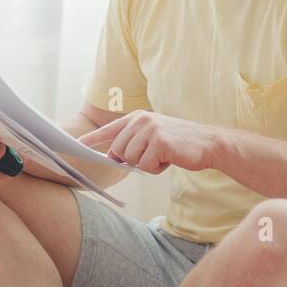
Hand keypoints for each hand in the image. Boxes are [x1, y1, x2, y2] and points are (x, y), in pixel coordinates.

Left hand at [77, 110, 213, 174]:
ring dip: (147, 164)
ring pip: (131, 160)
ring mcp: (150, 129)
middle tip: (154, 155)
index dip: (92, 139)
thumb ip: (133, 143)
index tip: (77, 145)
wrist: (208, 143)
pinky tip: (169, 158)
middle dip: (134, 160)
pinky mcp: (159, 141)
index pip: (109, 129)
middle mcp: (141, 120)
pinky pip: (145, 166)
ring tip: (163, 155)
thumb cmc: (179, 144)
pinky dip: (157, 168)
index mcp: (138, 117)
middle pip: (119, 151)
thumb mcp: (153, 137)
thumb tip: (113, 156)